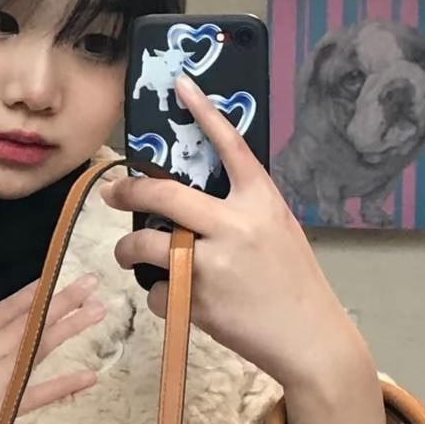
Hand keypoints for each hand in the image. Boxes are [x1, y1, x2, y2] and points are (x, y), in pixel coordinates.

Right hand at [0, 273, 104, 423]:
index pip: (7, 307)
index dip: (34, 292)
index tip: (56, 276)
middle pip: (31, 321)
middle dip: (62, 301)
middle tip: (92, 283)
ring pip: (40, 348)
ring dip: (69, 328)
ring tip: (98, 312)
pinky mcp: (0, 410)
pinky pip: (36, 397)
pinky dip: (63, 388)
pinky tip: (90, 376)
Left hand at [101, 74, 385, 423]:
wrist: (311, 339)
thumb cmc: (292, 282)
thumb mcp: (277, 232)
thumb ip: (240, 211)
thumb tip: (187, 201)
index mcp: (261, 202)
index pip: (230, 146)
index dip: (204, 112)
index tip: (179, 84)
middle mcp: (236, 226)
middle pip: (164, 196)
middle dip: (128, 192)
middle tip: (113, 192)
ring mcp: (214, 265)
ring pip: (146, 246)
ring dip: (127, 250)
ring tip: (128, 253)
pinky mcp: (198, 302)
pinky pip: (156, 290)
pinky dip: (158, 295)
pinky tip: (176, 301)